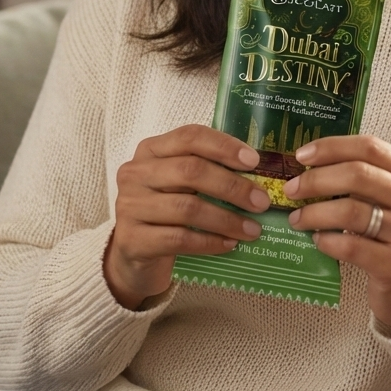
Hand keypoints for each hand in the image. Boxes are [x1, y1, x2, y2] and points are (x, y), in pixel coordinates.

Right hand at [104, 124, 269, 309]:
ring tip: (253, 229)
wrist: (134, 253)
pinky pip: (178, 239)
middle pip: (190, 171)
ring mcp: (129, 206)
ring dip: (226, 219)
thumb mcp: (181, 183)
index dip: (224, 146)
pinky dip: (209, 242)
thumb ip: (208, 170)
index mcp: (152, 149)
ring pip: (187, 208)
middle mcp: (136, 173)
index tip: (254, 161)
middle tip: (261, 201)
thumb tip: (259, 174)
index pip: (190, 136)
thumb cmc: (167, 210)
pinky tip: (230, 244)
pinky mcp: (132, 240)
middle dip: (232, 186)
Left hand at [284, 136, 390, 334]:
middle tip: (291, 189)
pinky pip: (352, 246)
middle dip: (316, 180)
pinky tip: (316, 240)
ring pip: (352, 211)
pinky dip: (327, 241)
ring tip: (296, 219)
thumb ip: (366, 179)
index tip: (302, 155)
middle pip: (358, 175)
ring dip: (315, 213)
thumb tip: (310, 165)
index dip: (332, 147)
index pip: (370, 147)